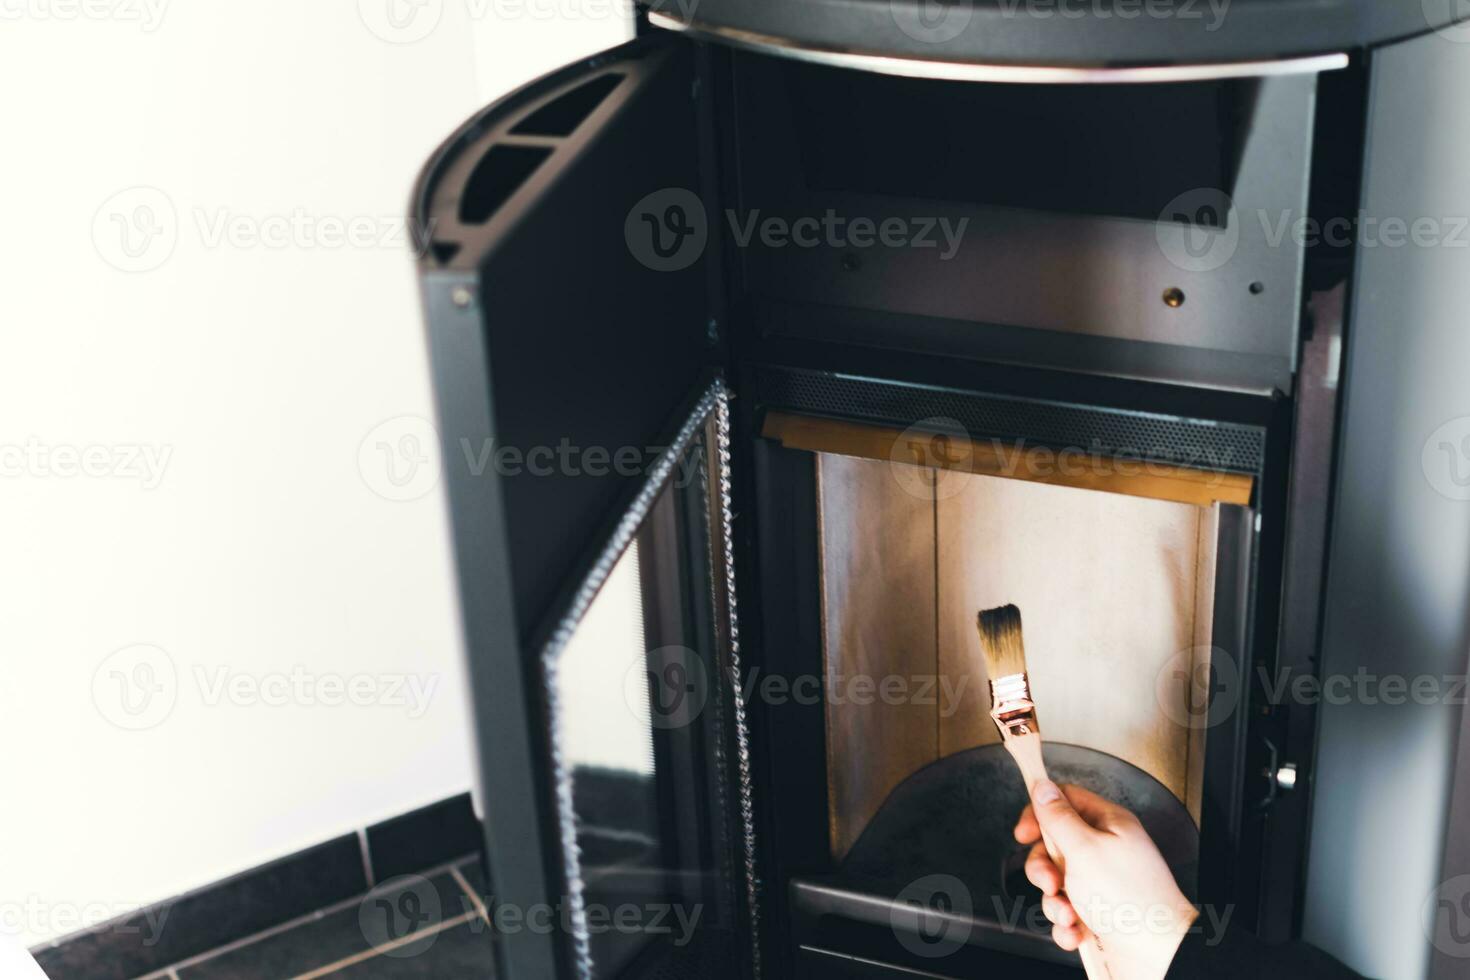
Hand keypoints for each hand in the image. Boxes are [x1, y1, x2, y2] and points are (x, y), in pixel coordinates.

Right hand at [1014, 780, 1198, 979]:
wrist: (1157, 954)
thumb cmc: (1131, 900)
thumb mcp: (1084, 849)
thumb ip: (1058, 817)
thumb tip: (1043, 787)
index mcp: (1109, 824)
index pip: (1066, 800)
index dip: (1040, 812)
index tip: (1024, 834)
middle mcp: (1106, 850)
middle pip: (1055, 845)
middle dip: (1043, 868)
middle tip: (1050, 883)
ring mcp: (1102, 883)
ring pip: (1057, 882)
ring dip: (1054, 902)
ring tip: (1069, 914)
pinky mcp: (1098, 911)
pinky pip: (1067, 911)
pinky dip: (1066, 924)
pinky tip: (1076, 931)